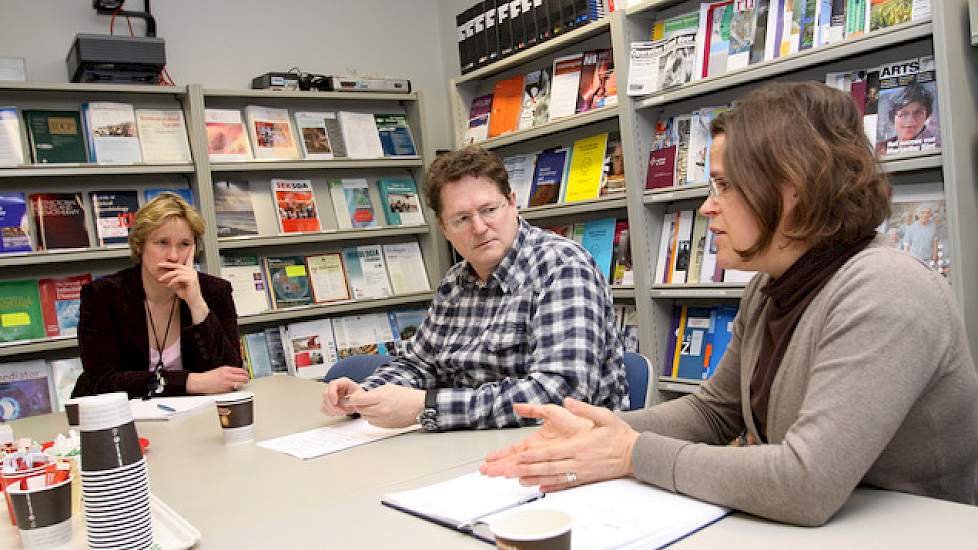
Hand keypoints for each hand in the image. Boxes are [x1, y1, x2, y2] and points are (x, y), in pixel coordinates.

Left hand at [157, 244, 207, 321]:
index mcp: (190, 270)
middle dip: (167, 265)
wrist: (194, 301)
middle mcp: (192, 270)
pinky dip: (172, 282)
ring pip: (175, 272)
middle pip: (177, 265)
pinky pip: (178, 278)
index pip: (190, 259)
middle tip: (158, 265)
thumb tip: (162, 278)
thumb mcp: (177, 285)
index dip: (191, 252)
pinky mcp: (191, 279)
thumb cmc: (187, 293)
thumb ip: (172, 279)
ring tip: (160, 280)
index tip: (192, 245)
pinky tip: (169, 285)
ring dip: (166, 276)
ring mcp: (192, 274)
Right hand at [187, 366, 249, 393]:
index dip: (246, 373)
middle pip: (244, 377)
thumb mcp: (220, 370)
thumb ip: (229, 371)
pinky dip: (235, 388)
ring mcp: (227, 383)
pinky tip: (233, 388)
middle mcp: (228, 375)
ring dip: (242, 384)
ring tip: (242, 384)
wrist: (201, 382)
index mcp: (227, 369)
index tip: (247, 374)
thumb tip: (238, 373)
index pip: (241, 370)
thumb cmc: (209, 377)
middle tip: (247, 380)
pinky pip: (234, 389)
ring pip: (241, 384)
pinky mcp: (226, 390)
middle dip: (246, 379)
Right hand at [321, 378, 363, 415]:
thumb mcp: (361, 396)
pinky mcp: (328, 402)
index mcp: (343, 382)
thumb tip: (349, 401)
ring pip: (324, 402)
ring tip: (343, 412)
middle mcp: (335, 387)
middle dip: (333, 406)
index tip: (335, 403)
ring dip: (333, 410)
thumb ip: (355, 398)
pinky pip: (324, 408)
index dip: (332, 393)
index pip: (332, 384)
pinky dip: (331, 412)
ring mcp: (331, 395)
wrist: (359, 403)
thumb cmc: (360, 397)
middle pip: (326, 394)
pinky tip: (338, 412)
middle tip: (342, 411)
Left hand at [345, 384, 424, 428]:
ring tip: (372, 406)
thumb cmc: (407, 396)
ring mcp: (383, 419)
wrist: (419, 407)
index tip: (352, 398)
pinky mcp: (386, 426)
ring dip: (365, 412)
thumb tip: (363, 396)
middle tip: (362, 402)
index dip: (353, 399)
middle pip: (360, 409)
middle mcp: (381, 409)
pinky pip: (372, 422)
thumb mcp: (389, 388)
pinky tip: (378, 412)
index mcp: (381, 398)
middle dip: (359, 405)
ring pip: (365, 417)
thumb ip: (375, 392)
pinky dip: (372, 418)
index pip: (359, 400)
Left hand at [483, 398, 639, 492]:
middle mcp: (578, 461)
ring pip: (554, 477)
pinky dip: (551, 486)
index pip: (552, 452)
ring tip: (518, 481)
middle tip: (510, 471)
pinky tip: (540, 487)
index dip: (535, 456)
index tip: (520, 456)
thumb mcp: (604, 416)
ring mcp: (581, 471)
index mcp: (580, 446)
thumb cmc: (619, 435)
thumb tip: (569, 401)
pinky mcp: (584, 478)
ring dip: (535, 479)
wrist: (634, 454)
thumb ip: (584, 409)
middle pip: (548, 467)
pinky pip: (565, 483)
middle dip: (527, 469)